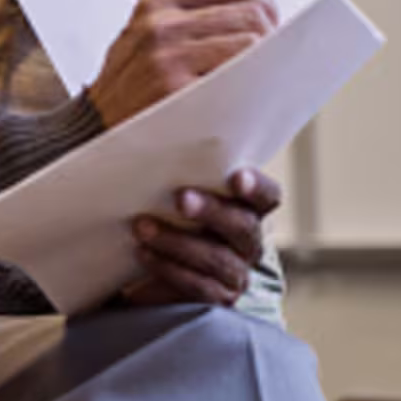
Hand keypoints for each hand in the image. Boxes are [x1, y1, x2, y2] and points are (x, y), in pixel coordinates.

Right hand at [85, 0, 276, 127]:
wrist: (95, 128)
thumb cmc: (129, 85)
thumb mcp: (144, 35)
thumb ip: (185, 14)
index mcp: (157, 4)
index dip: (264, 2)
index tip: (268, 23)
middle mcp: (162, 25)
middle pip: (251, 12)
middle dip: (271, 35)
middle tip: (269, 58)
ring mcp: (168, 57)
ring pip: (251, 42)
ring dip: (264, 62)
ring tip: (254, 77)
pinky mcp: (177, 89)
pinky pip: (239, 76)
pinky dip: (251, 84)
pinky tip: (242, 93)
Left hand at [121, 169, 281, 307]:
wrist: (133, 254)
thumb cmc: (156, 204)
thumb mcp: (165, 177)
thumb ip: (176, 153)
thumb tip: (170, 101)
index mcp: (245, 205)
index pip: (267, 195)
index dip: (256, 186)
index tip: (235, 177)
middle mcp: (246, 240)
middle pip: (243, 226)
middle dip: (212, 211)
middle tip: (180, 198)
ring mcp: (233, 272)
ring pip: (219, 260)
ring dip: (180, 242)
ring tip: (142, 226)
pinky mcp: (212, 299)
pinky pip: (198, 288)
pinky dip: (168, 268)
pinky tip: (143, 252)